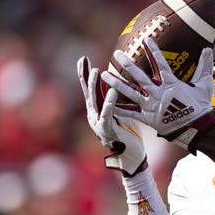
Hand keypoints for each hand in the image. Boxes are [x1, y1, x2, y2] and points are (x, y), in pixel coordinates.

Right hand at [78, 56, 146, 175]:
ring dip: (94, 85)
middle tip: (84, 60)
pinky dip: (109, 102)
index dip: (85, 74)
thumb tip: (120, 82)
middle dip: (85, 76)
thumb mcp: (122, 112)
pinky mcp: (107, 130)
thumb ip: (118, 99)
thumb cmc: (128, 132)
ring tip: (95, 70)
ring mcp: (98, 123)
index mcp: (98, 109)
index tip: (83, 59)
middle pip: (88, 92)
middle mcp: (94, 115)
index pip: (90, 89)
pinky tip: (112, 91)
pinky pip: (107, 114)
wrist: (131, 155)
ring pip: (94, 101)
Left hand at [101, 39, 214, 152]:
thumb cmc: (201, 106)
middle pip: (138, 76)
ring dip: (116, 83)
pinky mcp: (148, 118)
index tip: (145, 39)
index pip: (160, 63)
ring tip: (104, 75)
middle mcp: (158, 92)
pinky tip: (107, 103)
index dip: (153, 50)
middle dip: (126, 64)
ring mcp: (151, 105)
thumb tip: (208, 49)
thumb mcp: (205, 84)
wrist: (197, 128)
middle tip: (116, 53)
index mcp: (171, 83)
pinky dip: (119, 109)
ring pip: (130, 92)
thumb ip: (205, 65)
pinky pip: (131, 113)